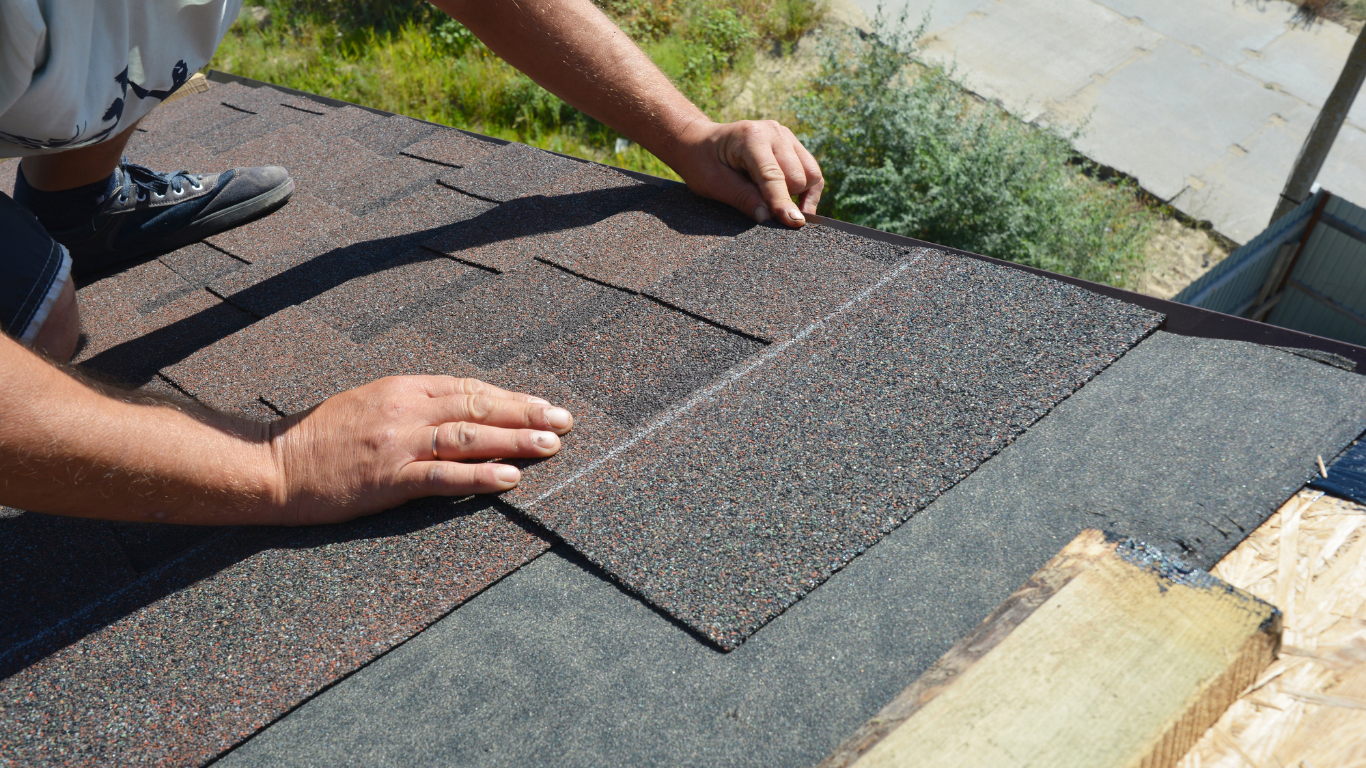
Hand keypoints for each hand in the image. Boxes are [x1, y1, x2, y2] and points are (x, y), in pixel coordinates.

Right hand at [267, 375, 573, 525]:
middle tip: (565, 421)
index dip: (511, 398)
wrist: (272, 464)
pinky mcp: (388, 479)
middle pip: (478, 407)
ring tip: (551, 446)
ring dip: (515, 441)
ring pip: (469, 438)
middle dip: (526, 414)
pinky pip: (443, 476)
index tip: (544, 405)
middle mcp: (406, 410)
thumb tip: (461, 412)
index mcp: (403, 388)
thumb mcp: (370, 403)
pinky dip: (480, 477)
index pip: (469, 389)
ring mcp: (398, 444)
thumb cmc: (320, 437)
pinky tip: (509, 479)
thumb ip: (414, 405)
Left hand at [673, 118, 824, 227]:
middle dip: (786, 199)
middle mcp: (773, 132)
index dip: (782, 202)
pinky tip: (795, 204)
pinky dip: (807, 189)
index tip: (793, 223)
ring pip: (811, 174)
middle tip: (766, 211)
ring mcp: (785, 135)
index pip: (773, 176)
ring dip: (800, 195)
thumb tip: (768, 217)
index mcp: (750, 138)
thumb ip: (742, 198)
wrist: (699, 142)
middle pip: (798, 176)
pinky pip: (811, 170)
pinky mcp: (791, 143)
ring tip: (779, 206)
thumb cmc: (701, 162)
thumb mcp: (713, 184)